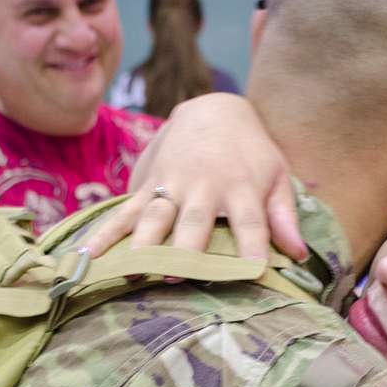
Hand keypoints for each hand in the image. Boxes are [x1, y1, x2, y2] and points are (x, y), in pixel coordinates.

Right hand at [81, 93, 305, 261]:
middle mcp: (204, 187)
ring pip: (154, 217)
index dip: (253, 246)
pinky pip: (123, 212)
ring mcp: (171, 185)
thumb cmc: (250, 152)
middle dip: (185, 250)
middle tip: (176, 277)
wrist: (212, 109)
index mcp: (241, 187)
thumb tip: (300, 254)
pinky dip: (104, 233)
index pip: (251, 222)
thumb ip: (284, 215)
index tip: (254, 272)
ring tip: (132, 270)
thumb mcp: (277, 175)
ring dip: (143, 244)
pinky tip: (85, 255)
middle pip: (194, 222)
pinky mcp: (146, 184)